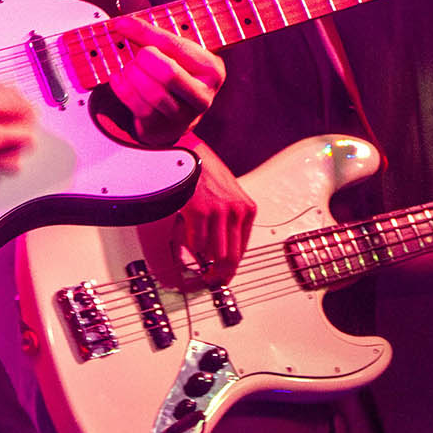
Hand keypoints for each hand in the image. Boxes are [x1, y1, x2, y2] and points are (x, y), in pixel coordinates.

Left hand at [108, 0, 226, 146]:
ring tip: (127, 63)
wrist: (179, 109)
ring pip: (152, 92)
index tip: (122, 22)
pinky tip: (120, 77)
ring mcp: (185, 115)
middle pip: (165, 73)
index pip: (175, 45)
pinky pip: (139, 108)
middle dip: (140, 57)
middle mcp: (204, 95)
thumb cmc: (185, 63)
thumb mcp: (194, 31)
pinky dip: (123, 89)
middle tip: (130, 49)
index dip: (145, 31)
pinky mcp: (165, 128)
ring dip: (131, 74)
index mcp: (213, 68)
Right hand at [166, 142, 257, 284]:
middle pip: (230, 258)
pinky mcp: (200, 212)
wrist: (188, 153)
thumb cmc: (205, 172)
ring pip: (213, 254)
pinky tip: (186, 234)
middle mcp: (236, 211)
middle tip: (209, 280)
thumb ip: (230, 221)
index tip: (222, 277)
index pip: (242, 250)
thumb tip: (221, 253)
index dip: (230, 269)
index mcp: (246, 209)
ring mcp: (219, 212)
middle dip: (219, 274)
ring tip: (195, 256)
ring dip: (202, 260)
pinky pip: (195, 244)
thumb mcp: (228, 195)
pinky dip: (189, 246)